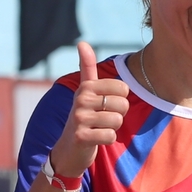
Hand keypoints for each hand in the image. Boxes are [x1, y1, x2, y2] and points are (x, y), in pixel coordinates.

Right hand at [49, 42, 129, 178]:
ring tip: (99, 128)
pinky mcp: (81, 137)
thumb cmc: (84, 116)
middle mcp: (80, 99)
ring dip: (113, 128)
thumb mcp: (85, 91)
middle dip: (118, 115)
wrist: (69, 148)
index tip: (106, 104)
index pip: (122, 88)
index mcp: (86, 86)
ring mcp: (79, 118)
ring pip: (117, 120)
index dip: (121, 99)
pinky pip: (110, 135)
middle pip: (122, 104)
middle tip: (103, 119)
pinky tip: (96, 138)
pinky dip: (107, 139)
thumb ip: (86, 67)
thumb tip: (82, 42)